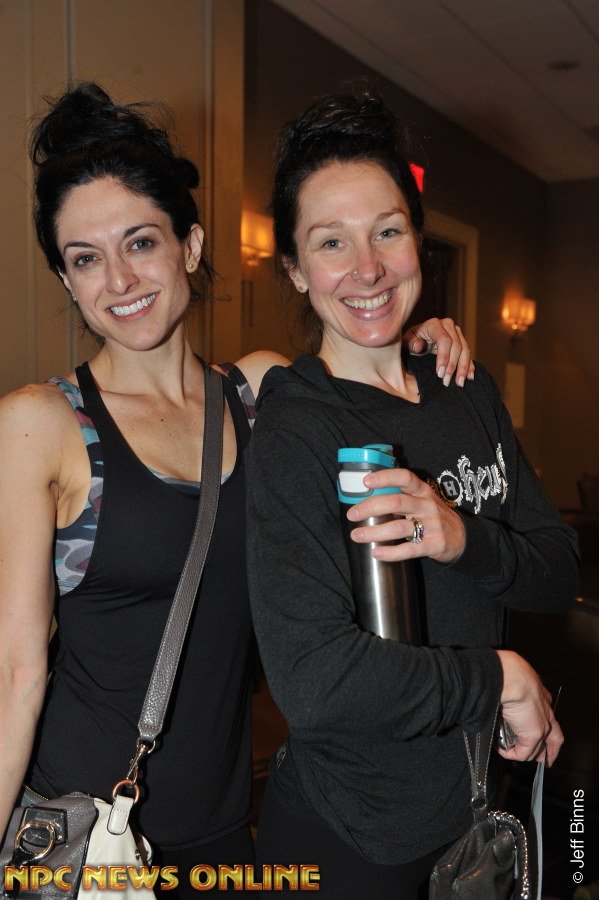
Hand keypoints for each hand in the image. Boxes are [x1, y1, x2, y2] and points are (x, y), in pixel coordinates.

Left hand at [346, 466, 465, 563]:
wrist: (463, 538)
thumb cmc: (433, 516)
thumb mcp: (423, 500)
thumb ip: (401, 497)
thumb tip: (367, 498)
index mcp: (422, 491)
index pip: (404, 478)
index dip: (385, 477)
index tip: (366, 481)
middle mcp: (427, 506)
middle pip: (396, 502)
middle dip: (370, 508)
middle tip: (352, 514)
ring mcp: (432, 526)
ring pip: (399, 527)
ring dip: (374, 532)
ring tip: (357, 535)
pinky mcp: (434, 545)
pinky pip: (409, 549)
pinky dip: (390, 552)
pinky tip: (375, 552)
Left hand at [403, 317, 473, 386]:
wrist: (417, 339)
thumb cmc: (410, 341)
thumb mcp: (405, 342)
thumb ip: (410, 343)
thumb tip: (420, 345)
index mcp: (434, 324)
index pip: (444, 340)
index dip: (444, 357)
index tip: (440, 373)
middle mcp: (448, 326)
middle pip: (457, 346)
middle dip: (452, 366)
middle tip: (446, 382)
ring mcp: (457, 333)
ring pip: (465, 350)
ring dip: (463, 368)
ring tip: (459, 383)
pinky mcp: (462, 342)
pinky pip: (468, 354)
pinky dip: (469, 366)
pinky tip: (469, 377)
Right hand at [496, 650, 563, 766]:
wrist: (512, 678)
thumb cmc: (509, 673)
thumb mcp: (513, 681)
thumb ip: (510, 689)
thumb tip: (497, 690)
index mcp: (541, 695)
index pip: (546, 714)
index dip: (544, 725)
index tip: (539, 730)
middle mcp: (546, 712)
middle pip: (554, 736)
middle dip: (550, 750)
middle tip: (545, 759)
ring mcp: (542, 726)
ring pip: (538, 747)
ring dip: (524, 752)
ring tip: (510, 752)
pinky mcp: (533, 736)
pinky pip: (523, 753)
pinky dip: (511, 754)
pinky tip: (502, 750)